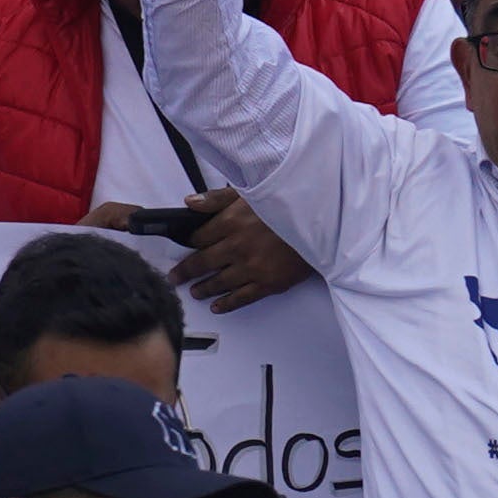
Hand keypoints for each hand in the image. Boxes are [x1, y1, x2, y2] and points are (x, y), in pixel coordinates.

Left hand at [165, 188, 314, 310]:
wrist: (322, 222)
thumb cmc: (288, 205)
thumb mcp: (251, 192)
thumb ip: (217, 198)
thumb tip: (190, 203)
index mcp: (232, 222)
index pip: (200, 237)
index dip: (190, 243)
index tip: (185, 247)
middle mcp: (238, 246)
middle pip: (203, 263)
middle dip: (186, 271)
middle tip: (176, 277)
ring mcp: (252, 267)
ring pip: (219, 283)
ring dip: (204, 289)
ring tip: (195, 291)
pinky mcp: (269, 283)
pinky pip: (242, 297)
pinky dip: (227, 304)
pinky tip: (218, 305)